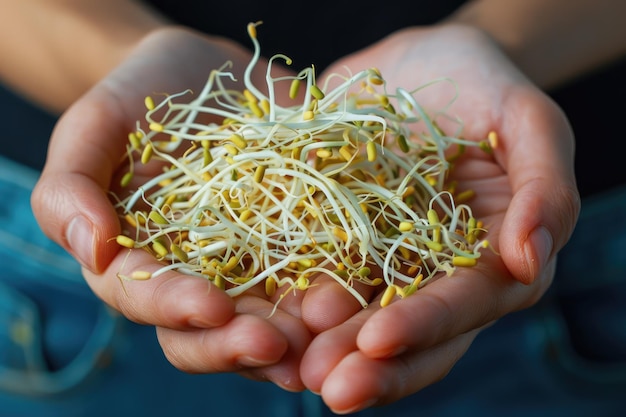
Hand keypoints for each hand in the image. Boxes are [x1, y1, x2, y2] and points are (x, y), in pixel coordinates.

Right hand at [31, 27, 310, 389]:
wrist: (211, 74)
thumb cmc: (142, 97)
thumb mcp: (95, 127)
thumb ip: (70, 186)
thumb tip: (88, 250)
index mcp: (142, 262)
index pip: (148, 300)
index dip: (175, 308)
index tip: (210, 308)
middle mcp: (201, 278)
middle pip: (215, 332)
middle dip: (243, 345)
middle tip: (277, 347)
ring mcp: (258, 264)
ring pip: (277, 318)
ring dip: (304, 337)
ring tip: (329, 334)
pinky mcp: (306, 240)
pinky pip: (327, 272)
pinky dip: (345, 289)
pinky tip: (365, 296)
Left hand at [297, 23, 579, 412]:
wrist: (416, 62)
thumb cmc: (483, 82)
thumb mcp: (527, 118)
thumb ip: (546, 187)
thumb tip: (531, 261)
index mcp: (493, 258)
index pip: (466, 303)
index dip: (426, 324)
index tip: (380, 339)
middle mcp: (436, 273)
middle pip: (409, 331)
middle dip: (370, 363)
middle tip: (327, 387)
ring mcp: (383, 261)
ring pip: (356, 317)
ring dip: (324, 346)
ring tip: (288, 366)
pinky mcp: (338, 239)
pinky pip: (314, 273)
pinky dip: (290, 300)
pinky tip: (262, 318)